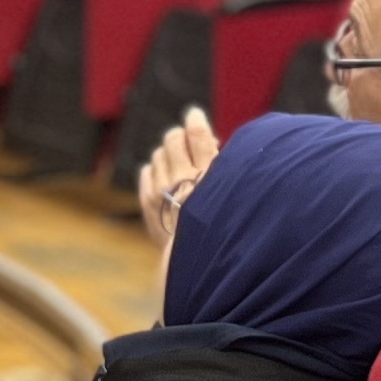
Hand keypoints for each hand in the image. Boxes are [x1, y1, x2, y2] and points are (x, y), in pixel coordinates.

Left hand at [136, 107, 219, 246]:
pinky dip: (155, 171)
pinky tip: (165, 179)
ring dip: (169, 155)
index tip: (194, 115)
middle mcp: (181, 179)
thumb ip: (222, 166)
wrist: (198, 264)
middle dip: (180, 136)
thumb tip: (211, 142)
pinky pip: (147, 172)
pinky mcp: (148, 203)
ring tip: (180, 166)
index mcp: (208, 175)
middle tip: (188, 142)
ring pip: (158, 154)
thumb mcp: (233, 194)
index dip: (195, 120)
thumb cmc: (223, 228)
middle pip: (173, 138)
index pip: (197, 133)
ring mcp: (161, 191)